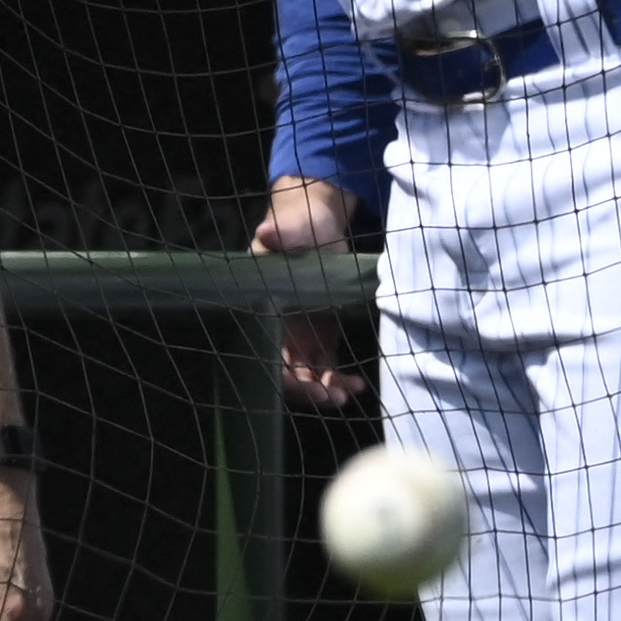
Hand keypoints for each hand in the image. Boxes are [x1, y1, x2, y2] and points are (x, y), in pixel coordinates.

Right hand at [253, 173, 367, 409]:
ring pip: (307, 373)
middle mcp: (277, 325)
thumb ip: (282, 233)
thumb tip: (265, 232)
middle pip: (285, 371)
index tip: (311, 384)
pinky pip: (326, 366)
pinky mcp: (320, 333)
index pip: (265, 352)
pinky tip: (357, 385)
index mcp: (263, 306)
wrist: (318, 221)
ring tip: (348, 394)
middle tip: (334, 398)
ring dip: (325, 389)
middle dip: (308, 390)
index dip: (285, 375)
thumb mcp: (294, 227)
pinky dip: (339, 380)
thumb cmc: (301, 222)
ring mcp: (299, 332)